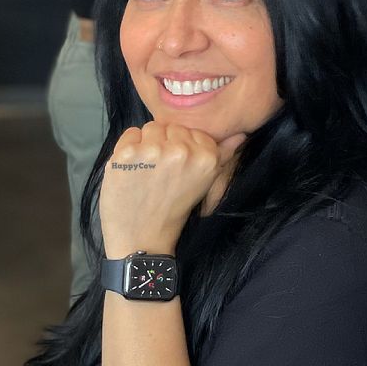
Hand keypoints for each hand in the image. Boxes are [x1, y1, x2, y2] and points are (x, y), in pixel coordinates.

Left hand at [99, 122, 245, 257]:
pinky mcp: (127, 154)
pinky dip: (128, 148)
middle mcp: (182, 151)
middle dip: (164, 144)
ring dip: (146, 144)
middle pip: (170, 127)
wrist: (142, 238)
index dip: (182, 147)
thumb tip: (240, 134)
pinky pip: (130, 133)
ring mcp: (152, 151)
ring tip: (146, 170)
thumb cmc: (172, 211)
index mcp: (206, 158)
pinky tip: (131, 169)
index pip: (192, 130)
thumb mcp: (203, 184)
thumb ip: (221, 157)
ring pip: (150, 128)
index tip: (176, 168)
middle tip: (160, 172)